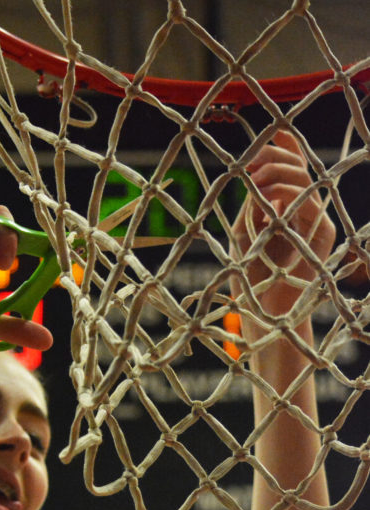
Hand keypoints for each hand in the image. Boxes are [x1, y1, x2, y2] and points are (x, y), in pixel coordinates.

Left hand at [230, 130, 334, 317]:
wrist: (263, 312)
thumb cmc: (250, 275)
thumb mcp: (245, 229)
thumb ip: (253, 200)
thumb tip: (259, 167)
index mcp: (287, 207)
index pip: (292, 168)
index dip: (282, 148)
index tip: (263, 140)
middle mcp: (304, 211)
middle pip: (299, 168)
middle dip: (274, 158)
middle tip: (250, 164)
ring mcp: (315, 222)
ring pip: (305, 181)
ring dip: (277, 173)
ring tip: (253, 182)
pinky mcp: (322, 236)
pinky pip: (310, 204)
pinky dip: (288, 195)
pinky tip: (269, 200)